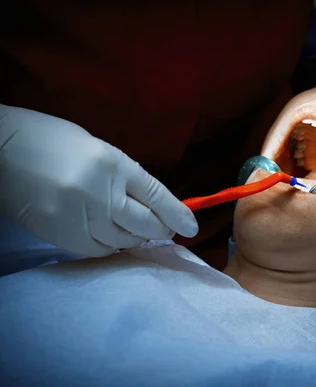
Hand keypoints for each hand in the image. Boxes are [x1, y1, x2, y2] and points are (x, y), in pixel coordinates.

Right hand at [0, 105, 198, 256]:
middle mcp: (99, 191)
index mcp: (111, 162)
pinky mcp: (60, 235)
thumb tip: (148, 204)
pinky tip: (111, 239)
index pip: (155, 194)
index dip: (177, 213)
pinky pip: (97, 251)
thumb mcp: (95, 148)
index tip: (192, 227)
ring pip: (122, 241)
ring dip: (135, 239)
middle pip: (144, 224)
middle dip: (160, 230)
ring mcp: (79, 215)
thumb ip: (122, 175)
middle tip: (164, 230)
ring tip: (135, 231)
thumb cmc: (49, 140)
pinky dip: (110, 248)